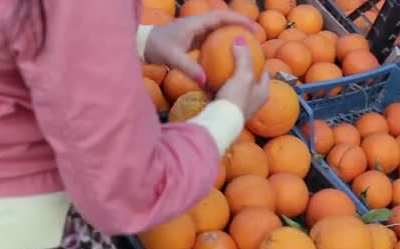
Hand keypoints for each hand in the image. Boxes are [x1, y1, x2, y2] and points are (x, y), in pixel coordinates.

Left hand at [144, 9, 258, 83]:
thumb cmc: (156, 47)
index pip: (222, 17)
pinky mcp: (193, 40)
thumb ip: (188, 68)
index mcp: (196, 23)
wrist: (142, 45)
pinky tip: (230, 56)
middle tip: (257, 37)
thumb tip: (205, 81)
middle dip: (241, 26)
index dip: (239, 20)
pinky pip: (213, 39)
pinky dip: (223, 44)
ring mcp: (195, 32)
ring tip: (248, 45)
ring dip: (233, 34)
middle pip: (224, 21)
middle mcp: (198, 24)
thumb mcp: (171, 57)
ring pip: (219, 29)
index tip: (253, 28)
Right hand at [216, 37, 268, 120]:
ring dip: (230, 79)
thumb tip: (241, 38)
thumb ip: (244, 57)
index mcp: (263, 93)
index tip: (250, 51)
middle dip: (244, 70)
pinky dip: (219, 87)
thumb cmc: (236, 99)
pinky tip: (211, 79)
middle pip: (251, 81)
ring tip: (222, 66)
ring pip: (237, 88)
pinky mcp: (227, 111)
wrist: (220, 123)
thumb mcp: (243, 75)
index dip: (259, 61)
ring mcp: (240, 107)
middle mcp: (254, 102)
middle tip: (235, 57)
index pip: (265, 73)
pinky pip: (224, 94)